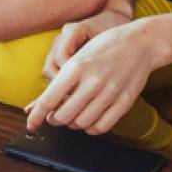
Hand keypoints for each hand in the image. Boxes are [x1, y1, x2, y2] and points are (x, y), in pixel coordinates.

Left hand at [25, 17, 163, 135]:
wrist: (140, 43)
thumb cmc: (105, 47)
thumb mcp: (78, 57)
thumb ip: (61, 80)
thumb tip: (39, 105)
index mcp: (76, 66)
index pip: (49, 99)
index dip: (37, 116)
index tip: (31, 124)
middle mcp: (92, 80)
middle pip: (64, 116)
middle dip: (55, 120)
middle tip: (55, 117)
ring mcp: (110, 92)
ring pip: (81, 123)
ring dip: (73, 125)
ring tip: (73, 116)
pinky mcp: (125, 101)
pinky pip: (102, 126)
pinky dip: (91, 129)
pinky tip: (89, 120)